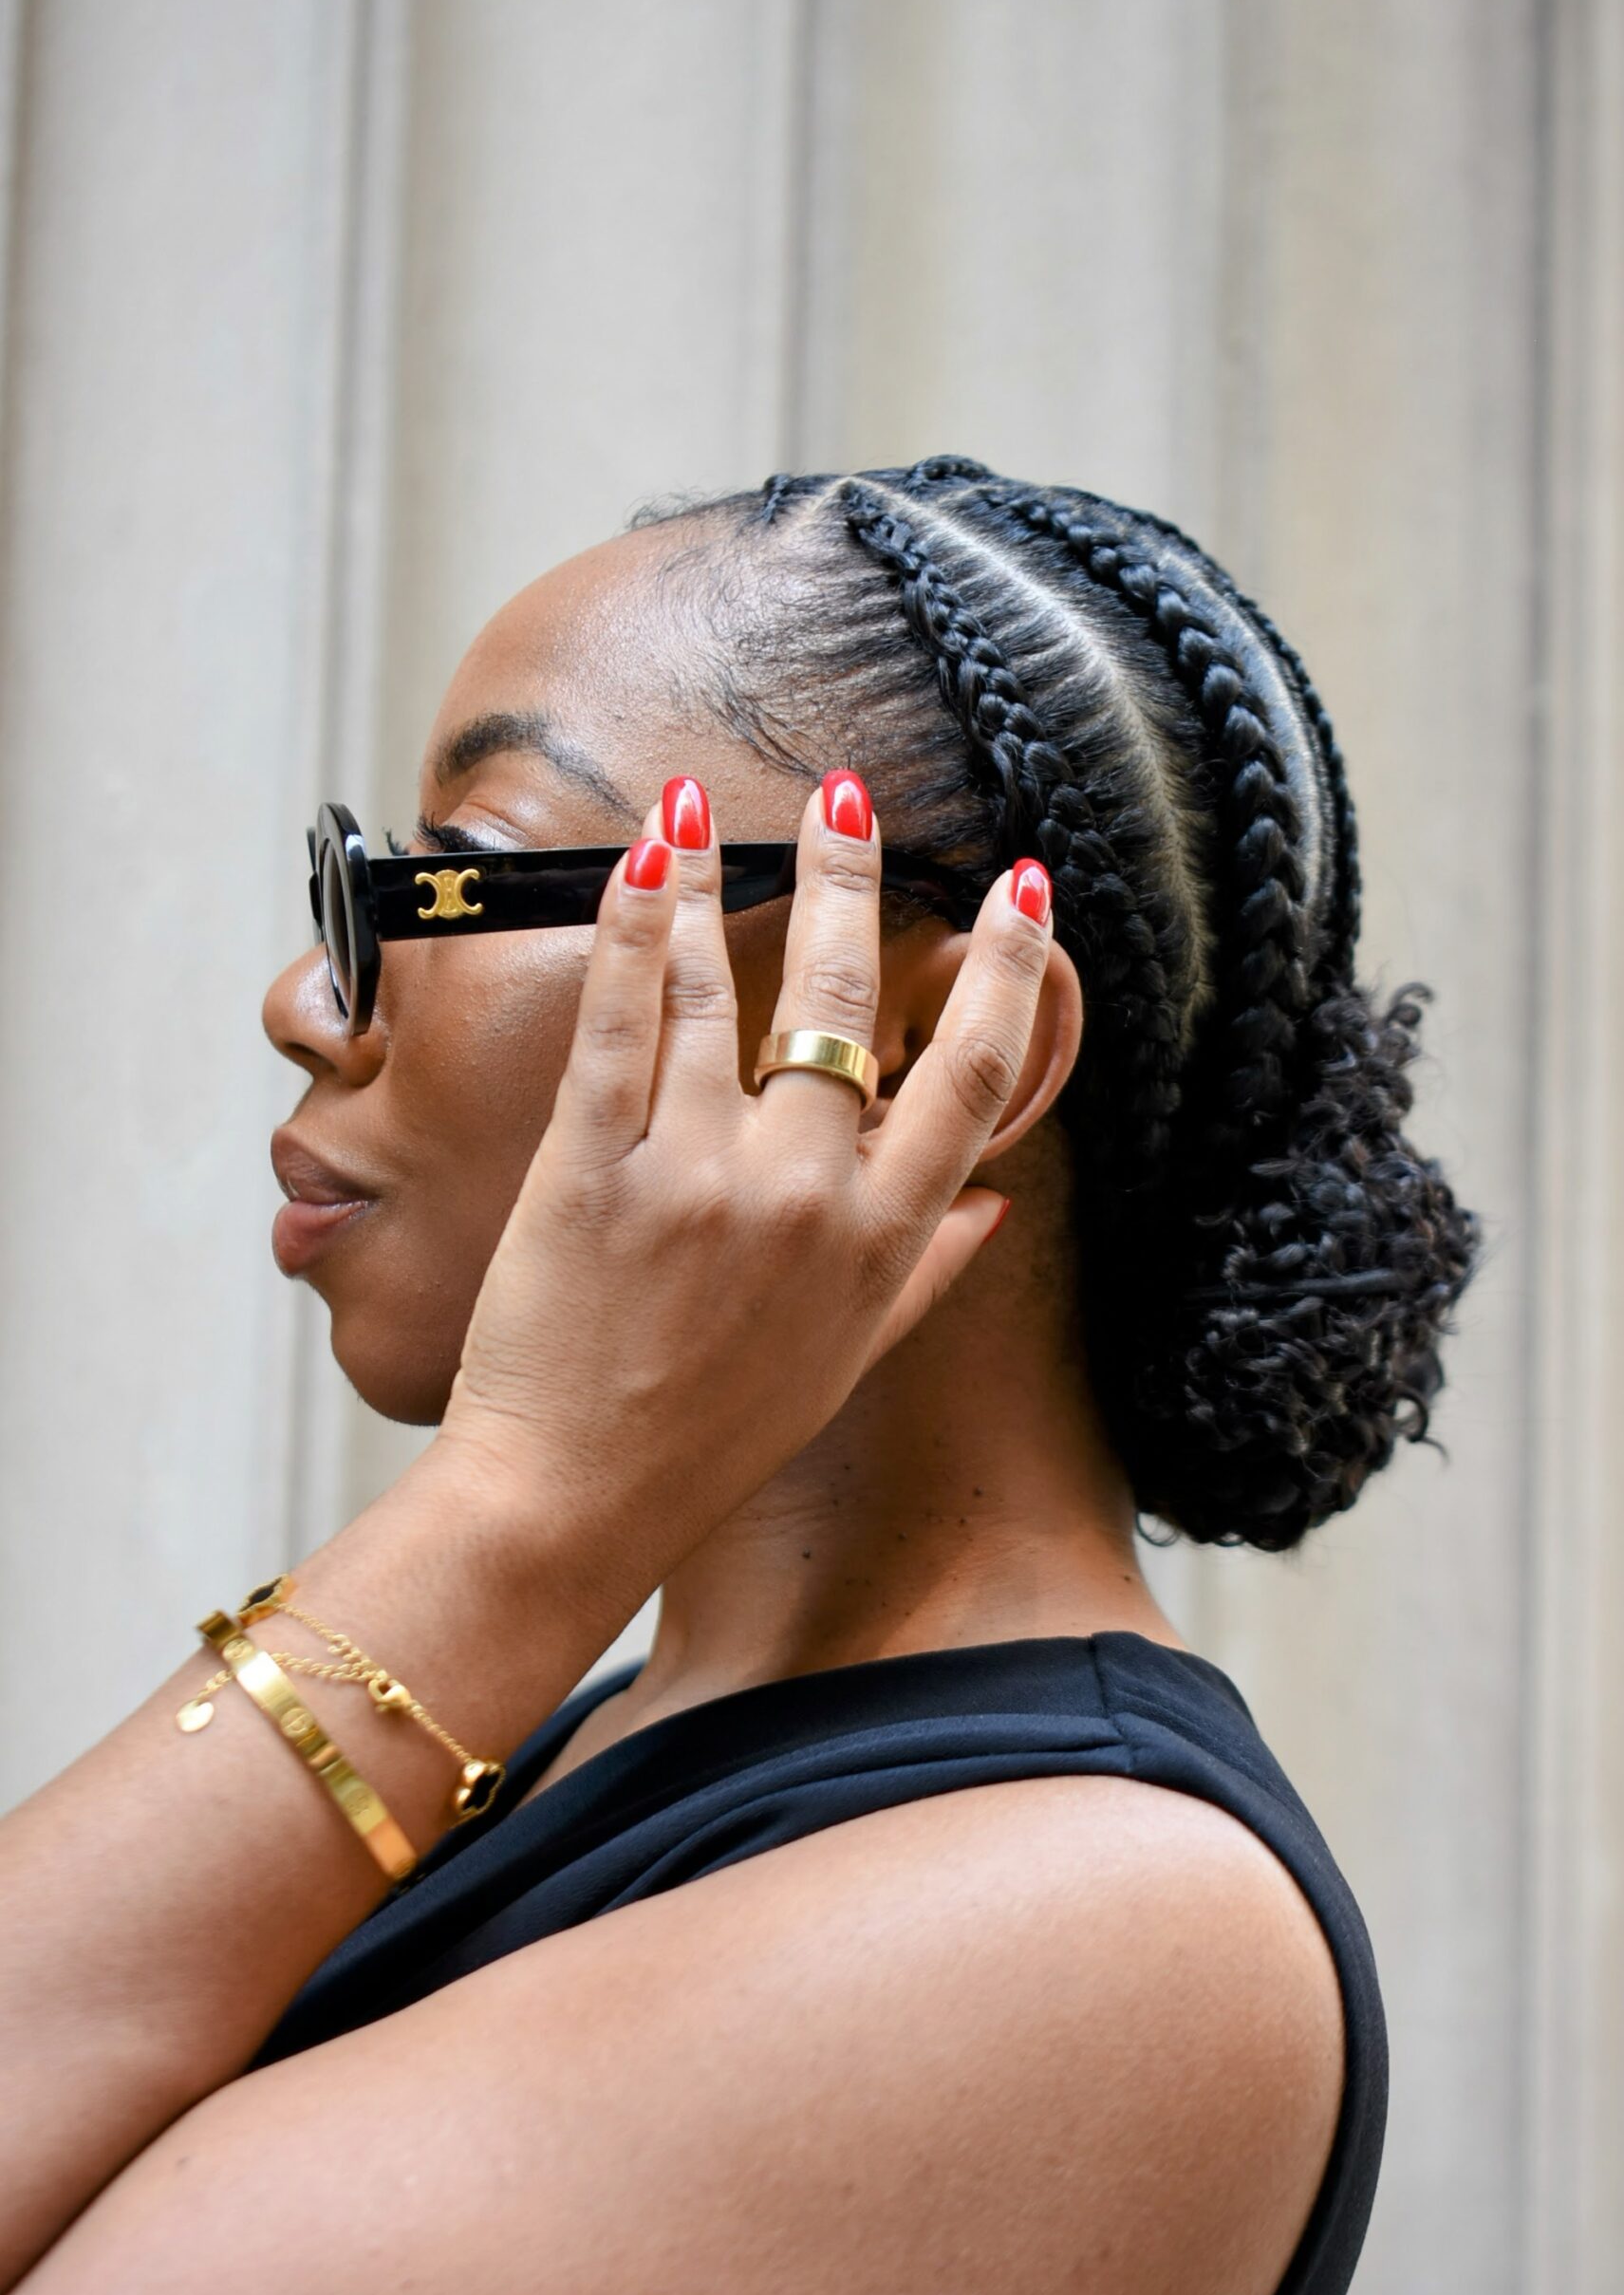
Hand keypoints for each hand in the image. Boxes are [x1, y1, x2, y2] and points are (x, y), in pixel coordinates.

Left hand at [437, 774, 1053, 1621]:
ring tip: (700, 803)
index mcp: (879, 1241)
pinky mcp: (591, 1166)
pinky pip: (621, 1020)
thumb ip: (924, 1271)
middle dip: (852, 876)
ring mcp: (695, 1175)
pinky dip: (634, 930)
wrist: (574, 1500)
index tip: (1020, 889)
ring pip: (719, 988)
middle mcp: (802, 1195)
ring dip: (716, 878)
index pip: (971, 1075)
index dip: (1005, 969)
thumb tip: (992, 1200)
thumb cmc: (714, 1438)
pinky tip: (640, 861)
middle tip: (850, 794)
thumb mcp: (847, 1361)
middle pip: (845, 1000)